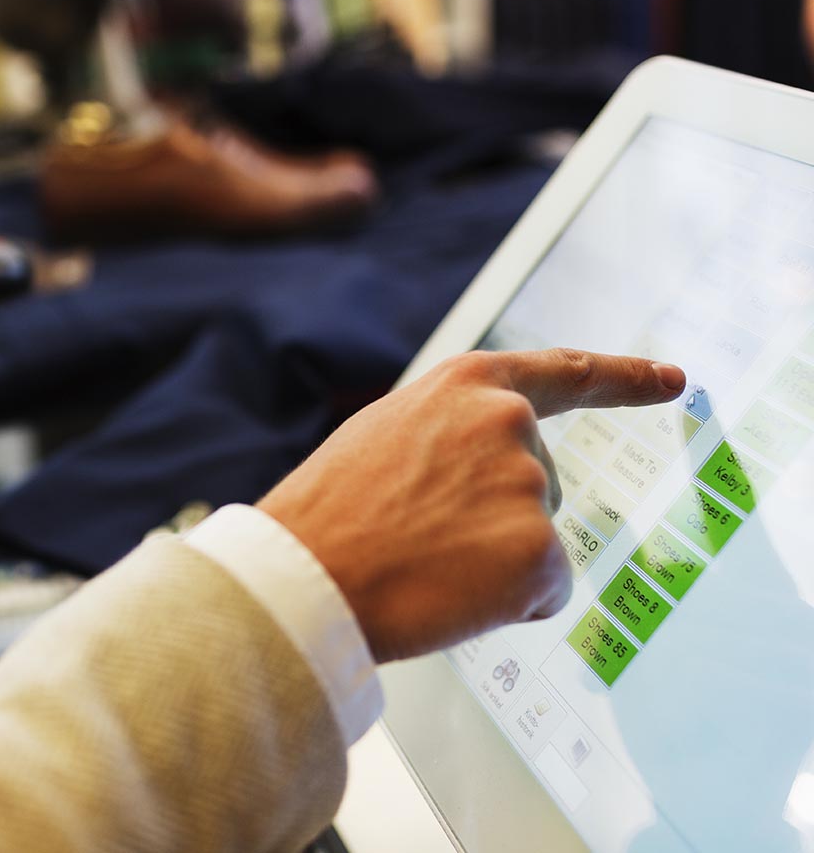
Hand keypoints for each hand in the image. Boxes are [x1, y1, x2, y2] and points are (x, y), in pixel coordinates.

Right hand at [258, 348, 686, 663]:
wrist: (304, 574)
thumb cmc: (331, 511)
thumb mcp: (388, 434)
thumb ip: (452, 433)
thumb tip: (488, 475)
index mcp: (469, 385)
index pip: (566, 373)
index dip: (625, 378)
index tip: (674, 379)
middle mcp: (511, 423)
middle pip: (540, 486)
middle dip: (494, 518)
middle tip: (422, 538)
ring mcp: (530, 486)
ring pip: (537, 543)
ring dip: (493, 562)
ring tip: (422, 564)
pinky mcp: (540, 553)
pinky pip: (542, 591)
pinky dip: (505, 605)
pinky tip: (449, 597)